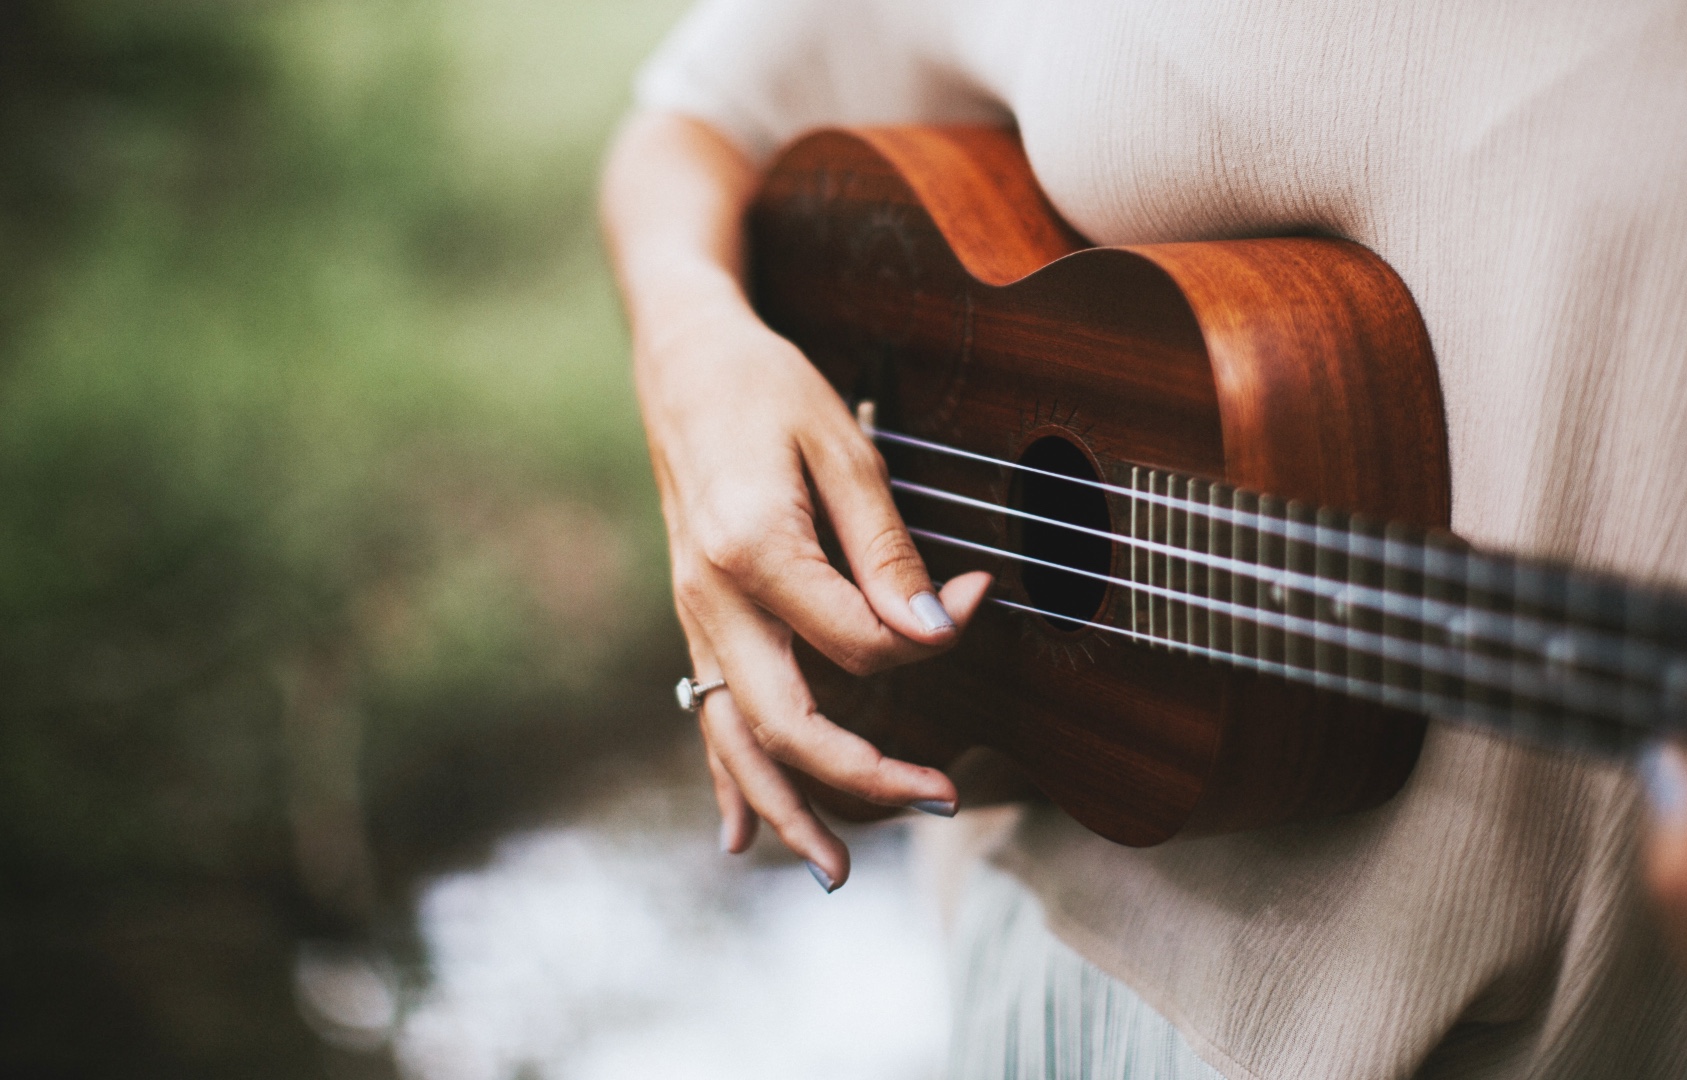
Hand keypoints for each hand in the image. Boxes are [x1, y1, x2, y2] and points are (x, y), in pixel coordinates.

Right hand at [602, 112, 991, 892]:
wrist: (682, 359)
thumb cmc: (769, 390)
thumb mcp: (845, 447)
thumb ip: (886, 548)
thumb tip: (932, 630)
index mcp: (755, 549)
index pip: (854, 638)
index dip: (927, 635)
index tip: (975, 599)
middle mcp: (714, 599)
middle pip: (785, 722)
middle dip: (863, 778)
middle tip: (943, 802)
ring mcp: (697, 617)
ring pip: (735, 739)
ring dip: (788, 810)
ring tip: (839, 871)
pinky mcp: (697, 621)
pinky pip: (705, 716)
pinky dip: (726, 781)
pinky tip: (741, 836)